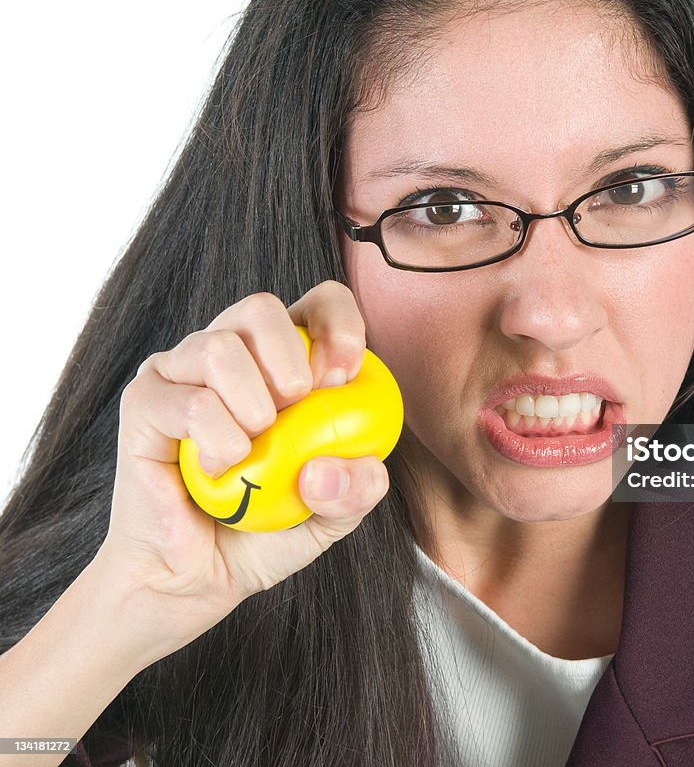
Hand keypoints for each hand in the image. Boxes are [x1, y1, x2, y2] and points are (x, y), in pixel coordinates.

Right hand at [97, 281, 388, 661]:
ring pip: (220, 345)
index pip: (317, 304)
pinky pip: (188, 400)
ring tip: (253, 449)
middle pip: (260, 307)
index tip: (346, 371)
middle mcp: (229, 354)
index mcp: (282, 361)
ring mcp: (182, 373)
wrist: (195, 579)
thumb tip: (339, 464)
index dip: (338, 324)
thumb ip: (357, 488)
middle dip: (291, 356)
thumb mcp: (332, 515)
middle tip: (299, 407)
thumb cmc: (263, 533)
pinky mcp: (145, 402)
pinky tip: (219, 469)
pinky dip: (217, 440)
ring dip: (252, 405)